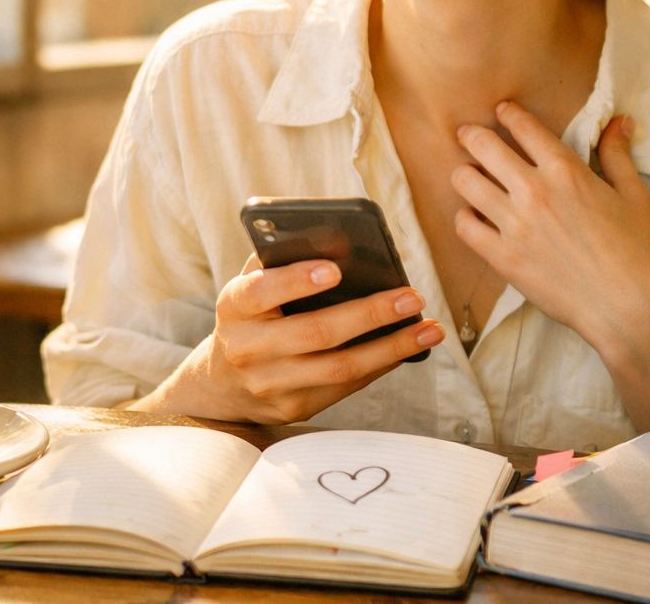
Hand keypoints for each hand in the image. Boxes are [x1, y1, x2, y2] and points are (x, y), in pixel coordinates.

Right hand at [148, 255, 443, 424]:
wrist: (220, 383)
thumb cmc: (251, 316)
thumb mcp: (252, 286)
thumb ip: (280, 262)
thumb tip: (338, 242)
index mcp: (234, 307)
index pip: (262, 291)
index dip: (296, 281)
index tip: (335, 269)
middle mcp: (247, 348)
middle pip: (315, 333)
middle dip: (369, 314)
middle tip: (411, 298)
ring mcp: (270, 384)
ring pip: (339, 368)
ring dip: (390, 348)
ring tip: (429, 329)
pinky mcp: (293, 408)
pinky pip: (345, 386)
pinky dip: (380, 365)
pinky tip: (407, 348)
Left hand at [450, 101, 649, 347]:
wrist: (623, 306)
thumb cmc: (635, 251)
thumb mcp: (634, 195)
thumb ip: (618, 155)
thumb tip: (619, 120)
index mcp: (566, 170)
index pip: (524, 127)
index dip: (508, 114)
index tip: (501, 111)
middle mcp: (534, 190)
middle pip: (483, 146)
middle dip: (471, 135)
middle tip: (467, 135)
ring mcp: (514, 224)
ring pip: (465, 182)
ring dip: (465, 174)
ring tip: (469, 175)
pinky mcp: (502, 256)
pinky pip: (464, 226)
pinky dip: (464, 217)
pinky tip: (474, 216)